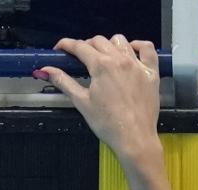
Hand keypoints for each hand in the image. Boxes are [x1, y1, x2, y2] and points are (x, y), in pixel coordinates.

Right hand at [37, 35, 160, 161]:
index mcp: (101, 65)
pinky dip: (139, 46)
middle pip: (99, 41)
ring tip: (104, 57)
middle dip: (86, 46)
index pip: (79, 46)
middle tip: (81, 59)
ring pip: (120, 41)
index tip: (61, 50)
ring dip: (109, 45)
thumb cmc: (108, 123)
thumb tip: (45, 70)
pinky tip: (130, 52)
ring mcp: (138, 66)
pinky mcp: (152, 74)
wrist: (135, 139)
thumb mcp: (81, 101)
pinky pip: (148, 50)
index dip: (66, 45)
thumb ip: (63, 81)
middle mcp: (120, 61)